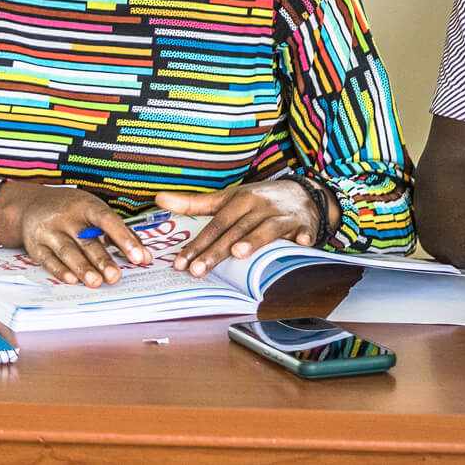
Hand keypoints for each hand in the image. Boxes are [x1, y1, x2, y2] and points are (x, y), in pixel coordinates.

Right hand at [0, 182, 150, 286]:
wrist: (31, 205)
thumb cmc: (73, 210)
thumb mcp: (96, 211)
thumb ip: (122, 233)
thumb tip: (145, 256)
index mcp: (87, 205)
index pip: (108, 220)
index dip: (124, 238)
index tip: (138, 256)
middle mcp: (67, 217)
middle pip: (87, 240)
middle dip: (102, 260)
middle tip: (115, 277)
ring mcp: (50, 231)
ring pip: (68, 252)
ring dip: (83, 268)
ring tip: (96, 282)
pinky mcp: (36, 246)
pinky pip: (49, 260)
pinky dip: (61, 271)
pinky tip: (72, 280)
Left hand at [156, 181, 319, 276]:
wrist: (302, 193)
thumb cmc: (258, 200)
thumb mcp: (227, 199)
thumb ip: (194, 203)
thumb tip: (159, 199)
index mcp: (241, 200)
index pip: (215, 224)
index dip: (198, 243)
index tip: (180, 263)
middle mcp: (261, 206)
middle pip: (235, 230)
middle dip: (216, 251)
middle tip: (197, 270)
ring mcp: (283, 215)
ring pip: (266, 229)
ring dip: (254, 240)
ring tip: (238, 253)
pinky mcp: (304, 224)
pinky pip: (304, 231)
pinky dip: (303, 237)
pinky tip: (301, 244)